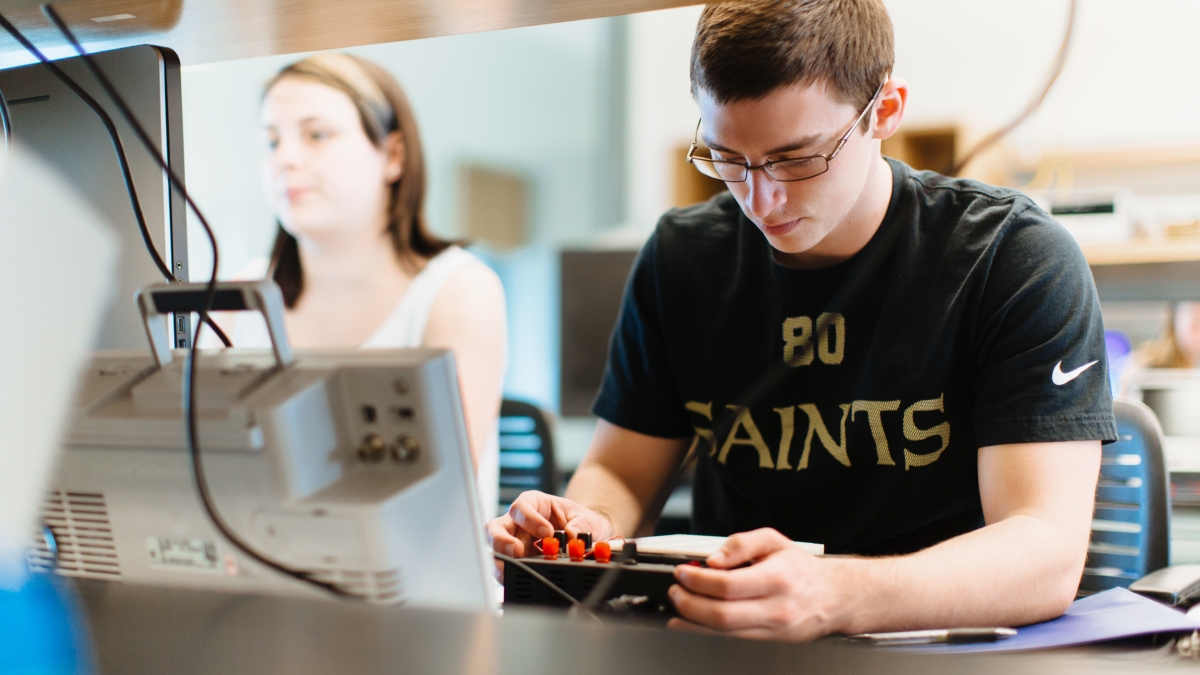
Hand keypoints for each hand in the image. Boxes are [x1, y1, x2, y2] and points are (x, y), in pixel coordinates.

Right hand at [485, 491, 614, 580]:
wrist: (589, 538)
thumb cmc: (580, 522)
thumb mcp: (586, 518)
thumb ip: (582, 525)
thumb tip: (572, 535)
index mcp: (533, 505)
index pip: (522, 507)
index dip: (530, 518)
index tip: (547, 532)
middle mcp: (518, 524)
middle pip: (496, 528)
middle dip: (502, 540)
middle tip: (517, 550)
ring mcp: (514, 544)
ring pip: (495, 551)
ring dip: (501, 561)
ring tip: (512, 569)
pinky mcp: (517, 563)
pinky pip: (505, 570)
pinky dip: (509, 576)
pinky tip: (518, 580)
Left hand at [666, 528, 846, 640]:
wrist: (832, 596)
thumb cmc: (800, 568)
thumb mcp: (773, 541)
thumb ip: (740, 543)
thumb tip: (712, 560)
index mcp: (777, 578)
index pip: (728, 585)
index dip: (698, 581)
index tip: (682, 573)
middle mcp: (776, 608)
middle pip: (722, 615)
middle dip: (689, 603)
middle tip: (675, 590)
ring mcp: (773, 629)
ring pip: (724, 632)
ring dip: (692, 621)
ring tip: (678, 606)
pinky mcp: (769, 641)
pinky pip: (731, 639)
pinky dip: (705, 632)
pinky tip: (690, 623)